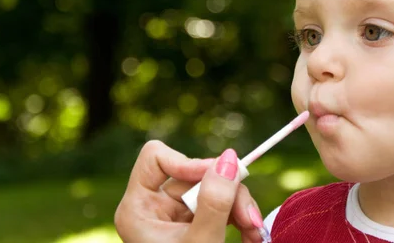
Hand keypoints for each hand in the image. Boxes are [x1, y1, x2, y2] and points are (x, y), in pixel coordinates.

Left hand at [115, 140, 263, 242]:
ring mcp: (173, 215)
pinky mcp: (193, 222)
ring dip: (239, 207)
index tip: (218, 177)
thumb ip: (215, 202)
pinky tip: (251, 236)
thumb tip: (230, 157)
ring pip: (213, 187)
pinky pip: (219, 203)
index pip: (157, 158)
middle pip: (195, 173)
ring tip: (256, 233)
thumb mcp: (202, 242)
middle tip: (252, 219)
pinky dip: (237, 216)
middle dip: (228, 193)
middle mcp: (153, 206)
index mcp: (137, 208)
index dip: (188, 162)